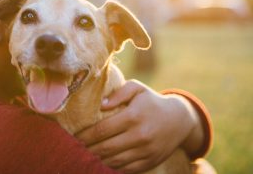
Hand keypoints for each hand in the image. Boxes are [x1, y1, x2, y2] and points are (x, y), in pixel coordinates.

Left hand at [76, 80, 202, 173]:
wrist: (180, 119)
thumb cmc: (152, 101)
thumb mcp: (137, 88)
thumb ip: (119, 93)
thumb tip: (101, 105)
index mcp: (133, 116)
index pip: (102, 129)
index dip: (85, 135)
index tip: (74, 137)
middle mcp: (140, 135)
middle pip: (105, 148)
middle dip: (87, 149)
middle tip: (74, 149)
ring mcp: (146, 151)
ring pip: (114, 161)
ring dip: (97, 160)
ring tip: (84, 156)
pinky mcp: (150, 162)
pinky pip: (126, 169)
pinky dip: (112, 167)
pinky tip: (101, 163)